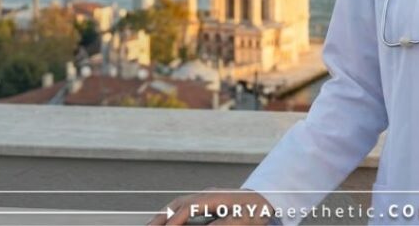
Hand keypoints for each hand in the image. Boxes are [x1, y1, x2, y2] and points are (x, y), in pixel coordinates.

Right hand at [147, 188, 275, 225]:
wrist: (267, 198)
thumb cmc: (255, 210)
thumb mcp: (240, 221)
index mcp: (213, 198)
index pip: (187, 209)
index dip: (174, 222)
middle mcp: (206, 195)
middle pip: (177, 204)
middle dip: (160, 217)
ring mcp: (206, 197)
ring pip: (178, 204)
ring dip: (164, 215)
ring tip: (150, 225)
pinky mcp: (207, 202)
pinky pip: (185, 207)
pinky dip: (173, 214)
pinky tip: (168, 222)